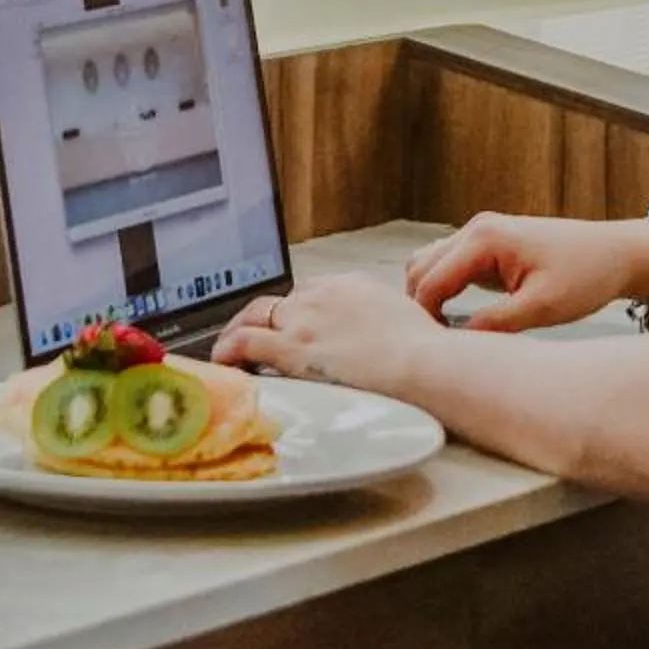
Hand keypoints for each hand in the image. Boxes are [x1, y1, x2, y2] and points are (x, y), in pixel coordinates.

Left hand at [212, 272, 435, 393]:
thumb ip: (382, 325)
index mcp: (352, 285)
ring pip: (255, 316)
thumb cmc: (425, 353)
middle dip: (264, 317)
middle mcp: (323, 294)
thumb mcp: (405, 321)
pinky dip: (228, 349)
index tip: (292, 326)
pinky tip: (222, 361)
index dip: (295, 311)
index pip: (310, 291)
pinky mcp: (292, 347)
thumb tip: (382, 342)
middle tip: (254, 337)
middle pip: (280, 301)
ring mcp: (305, 319)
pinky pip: (245, 342)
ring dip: (239, 330)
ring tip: (230, 349)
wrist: (423, 364)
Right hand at [404, 213, 648, 330]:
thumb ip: (494, 325)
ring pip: (431, 264)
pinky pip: (450, 265)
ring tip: (445, 335)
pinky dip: (445, 288)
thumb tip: (454, 345)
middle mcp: (476, 228)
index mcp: (484, 239)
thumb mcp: (541, 308)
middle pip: (420, 269)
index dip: (424, 320)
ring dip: (431, 296)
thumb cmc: (586, 275)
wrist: (617, 253)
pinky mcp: (490, 244)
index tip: (434, 354)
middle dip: (421, 307)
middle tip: (436, 347)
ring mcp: (482, 232)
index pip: (430, 282)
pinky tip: (458, 319)